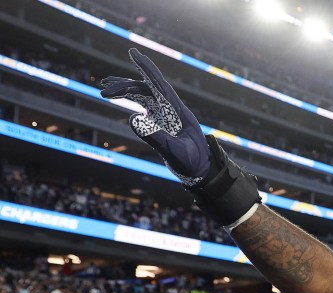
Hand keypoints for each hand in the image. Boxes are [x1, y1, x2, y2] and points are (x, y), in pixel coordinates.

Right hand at [100, 49, 210, 183]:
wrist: (201, 172)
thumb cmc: (192, 163)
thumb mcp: (176, 153)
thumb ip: (157, 138)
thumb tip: (132, 119)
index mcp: (179, 113)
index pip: (161, 86)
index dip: (147, 69)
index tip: (133, 52)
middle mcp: (173, 109)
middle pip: (147, 89)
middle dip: (125, 86)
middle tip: (103, 90)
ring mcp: (167, 113)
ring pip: (144, 94)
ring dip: (124, 91)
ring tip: (103, 91)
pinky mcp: (161, 120)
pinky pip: (143, 104)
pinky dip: (129, 99)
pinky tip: (116, 98)